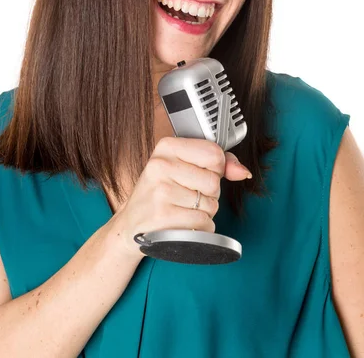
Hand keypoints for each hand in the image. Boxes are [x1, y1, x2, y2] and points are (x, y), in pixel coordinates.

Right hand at [108, 137, 251, 259]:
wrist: (131, 224)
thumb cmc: (160, 193)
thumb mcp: (182, 168)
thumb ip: (217, 164)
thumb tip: (242, 171)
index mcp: (166, 147)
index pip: (214, 153)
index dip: (216, 168)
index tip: (201, 173)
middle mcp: (161, 165)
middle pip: (214, 181)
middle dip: (209, 194)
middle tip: (188, 194)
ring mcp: (161, 190)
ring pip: (211, 204)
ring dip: (204, 212)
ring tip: (182, 208)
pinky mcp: (163, 216)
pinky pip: (203, 222)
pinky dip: (200, 227)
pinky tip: (182, 221)